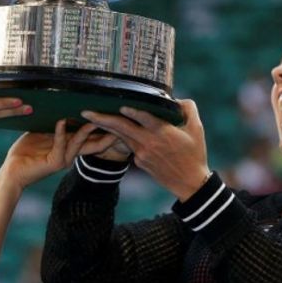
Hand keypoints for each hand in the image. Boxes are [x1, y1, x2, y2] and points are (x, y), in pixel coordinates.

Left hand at [1, 120, 109, 189]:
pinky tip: (62, 121)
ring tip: (95, 119)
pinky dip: (61, 133)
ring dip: (86, 131)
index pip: (89, 138)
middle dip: (105, 134)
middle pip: (92, 144)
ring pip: (79, 143)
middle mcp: (68, 154)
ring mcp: (62, 159)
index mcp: (67, 147)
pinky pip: (59, 145)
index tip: (112, 118)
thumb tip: (60, 107)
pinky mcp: (53, 162)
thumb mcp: (41, 134)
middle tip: (117, 122)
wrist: (12, 171)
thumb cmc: (25, 153)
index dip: (101, 130)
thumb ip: (52, 124)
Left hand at [80, 101, 210, 200]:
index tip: (120, 105)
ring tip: (89, 117)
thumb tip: (176, 99)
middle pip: (122, 129)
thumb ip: (187, 110)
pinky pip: (128, 145)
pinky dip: (118, 137)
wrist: (189, 183)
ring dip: (105, 126)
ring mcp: (142, 154)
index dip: (133, 112)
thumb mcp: (197, 129)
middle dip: (102, 120)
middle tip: (85, 112)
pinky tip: (109, 129)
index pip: (146, 120)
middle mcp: (149, 143)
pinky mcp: (139, 161)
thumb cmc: (195, 153)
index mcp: (164, 134)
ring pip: (121, 136)